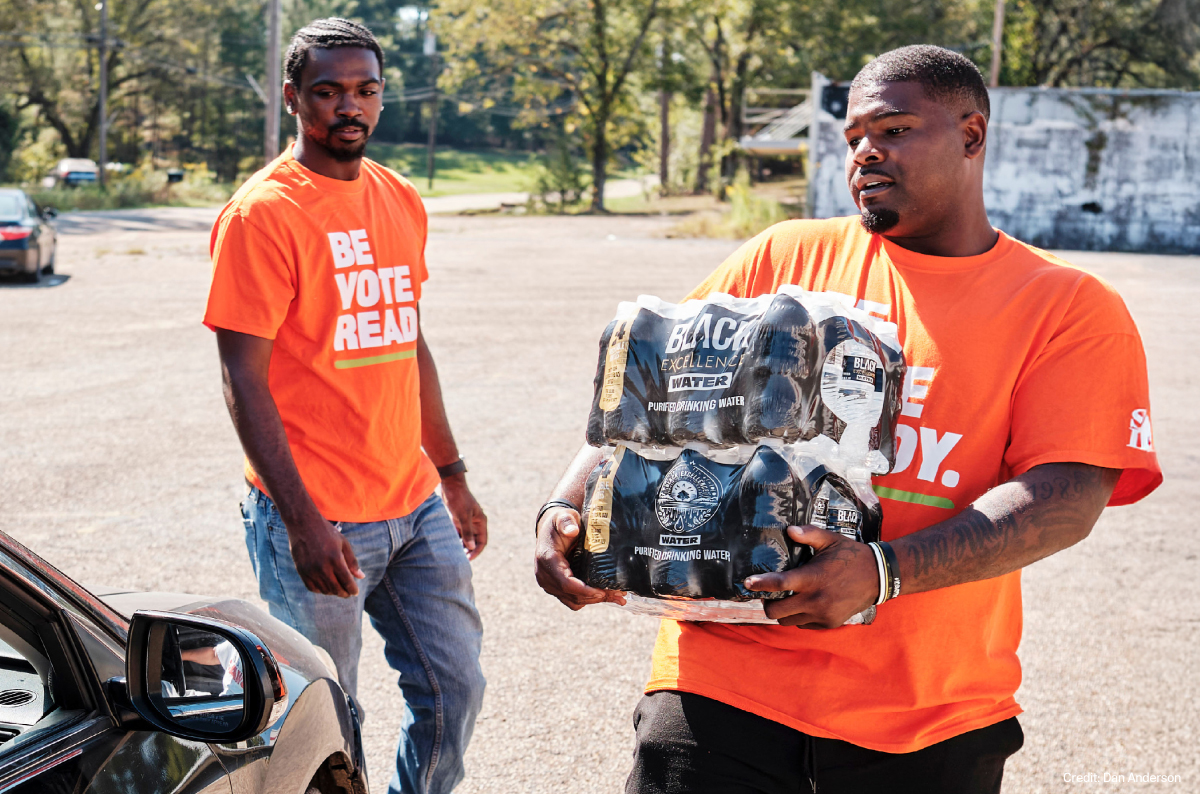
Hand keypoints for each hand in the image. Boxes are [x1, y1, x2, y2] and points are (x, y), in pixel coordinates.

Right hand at [286, 512, 365, 597]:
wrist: (303, 524)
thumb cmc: (326, 532)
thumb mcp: (344, 543)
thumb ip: (352, 561)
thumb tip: (361, 577)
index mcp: (335, 559)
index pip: (347, 581)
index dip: (352, 589)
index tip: (355, 592)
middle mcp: (322, 567)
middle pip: (336, 589)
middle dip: (344, 593)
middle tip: (348, 593)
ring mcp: (310, 570)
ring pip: (324, 590)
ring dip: (333, 592)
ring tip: (338, 589)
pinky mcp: (301, 571)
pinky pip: (312, 587)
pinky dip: (320, 590)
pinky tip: (325, 587)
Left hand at [442, 474, 487, 559]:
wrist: (450, 485)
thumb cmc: (459, 499)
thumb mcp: (463, 516)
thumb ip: (467, 532)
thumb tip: (471, 547)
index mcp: (481, 522)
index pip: (482, 541)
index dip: (476, 551)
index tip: (468, 559)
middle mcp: (475, 523)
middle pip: (474, 542)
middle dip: (469, 551)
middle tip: (460, 560)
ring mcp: (466, 522)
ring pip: (466, 539)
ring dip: (462, 546)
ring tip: (454, 555)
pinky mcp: (457, 520)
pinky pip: (458, 534)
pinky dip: (455, 540)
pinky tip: (449, 546)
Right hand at [535, 507, 625, 610]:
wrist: (551, 528)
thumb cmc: (559, 522)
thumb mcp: (563, 517)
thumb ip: (566, 522)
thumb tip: (573, 531)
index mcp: (547, 560)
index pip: (565, 583)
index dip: (584, 590)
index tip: (602, 591)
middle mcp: (545, 576)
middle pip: (571, 595)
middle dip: (596, 597)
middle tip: (619, 595)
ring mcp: (549, 584)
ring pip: (573, 601)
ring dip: (595, 601)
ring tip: (617, 597)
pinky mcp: (556, 588)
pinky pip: (572, 600)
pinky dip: (588, 600)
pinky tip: (604, 595)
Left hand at [743, 525, 877, 628]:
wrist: (878, 577)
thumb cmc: (851, 556)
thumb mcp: (831, 540)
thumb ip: (809, 534)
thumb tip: (788, 530)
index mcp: (813, 578)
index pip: (780, 584)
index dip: (761, 585)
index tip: (747, 583)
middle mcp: (815, 600)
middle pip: (777, 611)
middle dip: (768, 603)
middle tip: (769, 594)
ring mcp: (822, 614)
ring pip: (788, 621)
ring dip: (783, 612)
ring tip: (787, 599)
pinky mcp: (829, 623)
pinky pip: (803, 625)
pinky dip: (799, 617)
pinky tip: (804, 605)